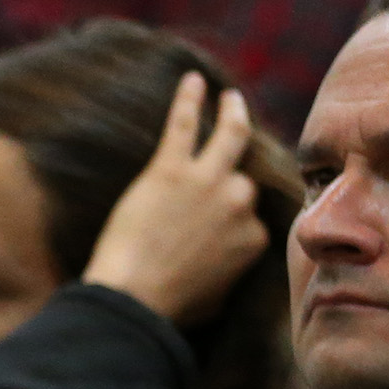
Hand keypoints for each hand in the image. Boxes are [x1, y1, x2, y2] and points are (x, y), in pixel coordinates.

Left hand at [80, 71, 270, 328]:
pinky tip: (192, 80)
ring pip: (230, 135)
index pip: (250, 215)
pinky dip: (189, 99)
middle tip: (229, 153)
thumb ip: (228, 273)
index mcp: (254, 238)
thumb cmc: (169, 308)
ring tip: (230, 99)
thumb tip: (225, 270)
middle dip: (229, 175)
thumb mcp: (217, 297)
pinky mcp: (172, 168)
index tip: (219, 217)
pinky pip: (184, 123)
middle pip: (242, 178)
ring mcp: (208, 181)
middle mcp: (240, 202)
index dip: (232, 217)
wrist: (134, 300)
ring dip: (232, 113)